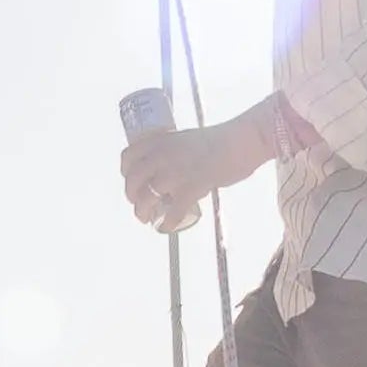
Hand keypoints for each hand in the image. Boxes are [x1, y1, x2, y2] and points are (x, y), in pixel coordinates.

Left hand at [120, 107, 258, 231]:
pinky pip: (172, 212)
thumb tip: (167, 169)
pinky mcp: (190, 189)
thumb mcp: (186, 139)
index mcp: (160, 141)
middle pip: (134, 181)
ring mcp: (174, 173)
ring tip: (146, 219)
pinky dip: (167, 223)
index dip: (125, 173)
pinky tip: (166, 227)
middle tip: (139, 204)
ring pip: (147, 198)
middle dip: (132, 196)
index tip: (131, 182)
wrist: (240, 142)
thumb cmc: (219, 140)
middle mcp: (162, 156)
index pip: (128, 157)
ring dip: (142, 212)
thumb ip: (173, 152)